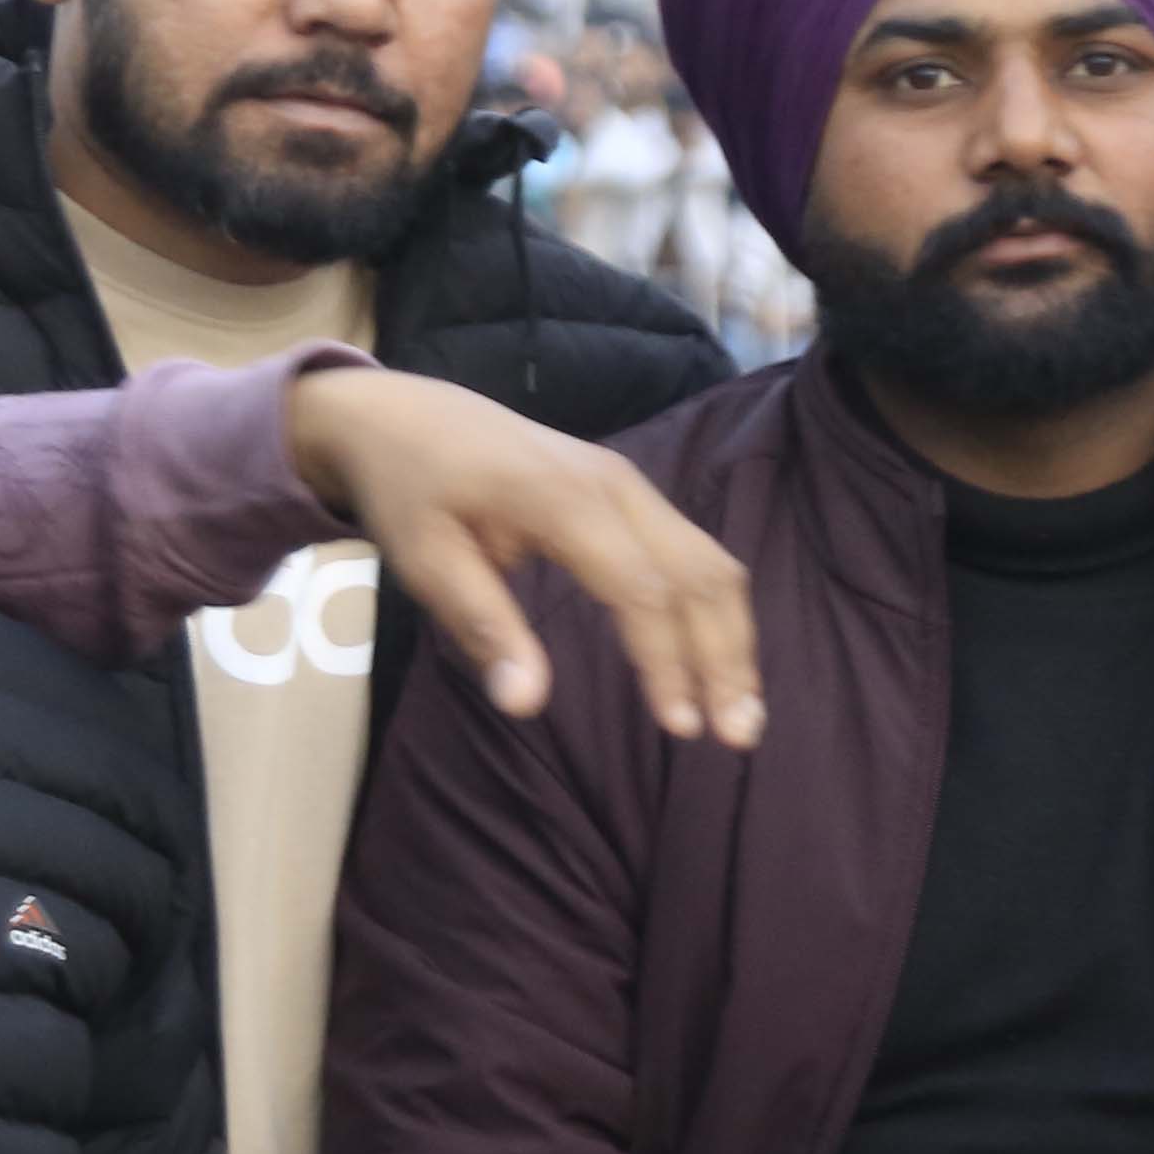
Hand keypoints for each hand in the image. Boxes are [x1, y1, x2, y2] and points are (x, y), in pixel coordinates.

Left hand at [285, 365, 762, 745]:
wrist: (410, 417)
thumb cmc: (413, 492)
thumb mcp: (426, 562)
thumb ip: (483, 627)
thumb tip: (525, 705)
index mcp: (562, 498)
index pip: (639, 588)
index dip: (666, 661)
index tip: (680, 727)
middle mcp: (615, 484)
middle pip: (697, 573)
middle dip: (726, 657)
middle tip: (739, 736)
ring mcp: (630, 484)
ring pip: (710, 561)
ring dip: (734, 637)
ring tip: (744, 711)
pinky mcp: (632, 494)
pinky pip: (694, 551)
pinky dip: (715, 609)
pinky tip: (719, 661)